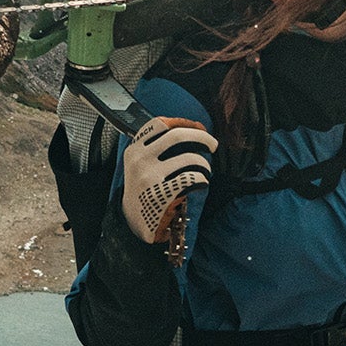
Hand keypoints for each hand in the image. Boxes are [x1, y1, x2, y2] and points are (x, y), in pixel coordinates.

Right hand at [120, 117, 213, 246]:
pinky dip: (202, 178)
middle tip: (212, 144)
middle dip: (201, 137)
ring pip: (189, 158)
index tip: (199, 127)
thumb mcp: (141, 164)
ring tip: (206, 170)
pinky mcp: (161, 194)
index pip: (160, 124)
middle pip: (177, 136)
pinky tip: (201, 183)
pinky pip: (192, 178)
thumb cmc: (144, 189)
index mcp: (135, 149)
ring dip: (204, 163)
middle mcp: (140, 159)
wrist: (132, 222)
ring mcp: (149, 177)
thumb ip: (157, 147)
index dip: (184, 122)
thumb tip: (194, 129)